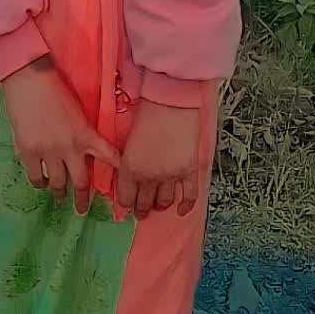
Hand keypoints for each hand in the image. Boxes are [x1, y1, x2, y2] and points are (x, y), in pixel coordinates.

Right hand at [1, 56, 118, 214]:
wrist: (30, 81)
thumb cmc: (55, 89)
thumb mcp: (77, 112)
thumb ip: (82, 132)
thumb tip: (84, 149)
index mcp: (85, 134)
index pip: (107, 156)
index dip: (116, 172)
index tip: (122, 188)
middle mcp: (69, 147)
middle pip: (80, 182)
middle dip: (82, 199)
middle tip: (81, 209)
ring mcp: (48, 152)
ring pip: (56, 183)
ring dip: (59, 192)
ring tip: (58, 195)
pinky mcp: (28, 152)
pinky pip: (36, 177)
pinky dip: (39, 182)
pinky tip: (41, 182)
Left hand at [117, 99, 199, 219]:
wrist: (170, 101)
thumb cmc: (147, 112)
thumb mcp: (129, 140)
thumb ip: (128, 159)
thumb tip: (128, 173)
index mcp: (129, 168)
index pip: (125, 198)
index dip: (126, 205)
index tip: (128, 205)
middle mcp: (148, 177)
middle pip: (144, 203)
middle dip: (142, 210)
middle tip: (142, 211)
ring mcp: (170, 176)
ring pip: (164, 201)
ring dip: (160, 206)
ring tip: (158, 206)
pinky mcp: (188, 170)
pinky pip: (189, 196)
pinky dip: (185, 206)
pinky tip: (181, 211)